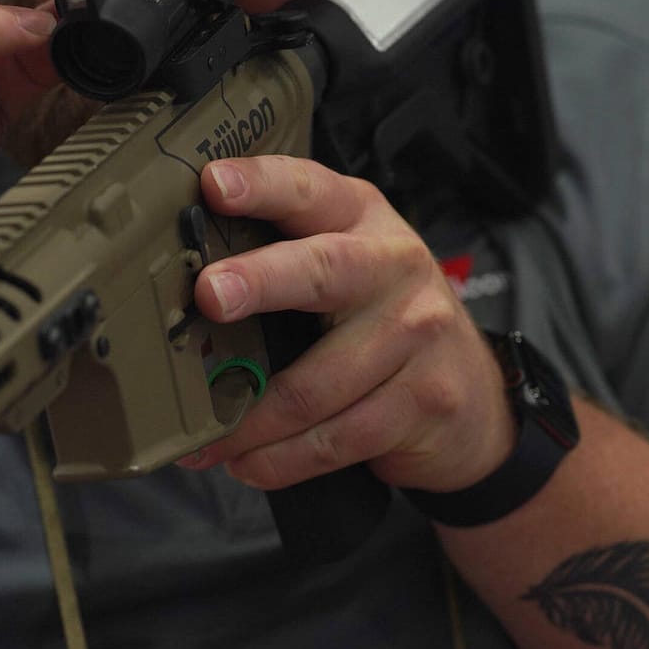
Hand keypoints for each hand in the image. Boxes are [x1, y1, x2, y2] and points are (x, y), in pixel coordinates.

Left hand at [177, 155, 516, 493]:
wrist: (475, 394)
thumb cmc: (381, 314)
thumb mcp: (341, 263)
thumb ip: (279, 253)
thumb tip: (173, 280)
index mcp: (359, 218)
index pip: (307, 190)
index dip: (262, 184)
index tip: (215, 184)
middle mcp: (392, 266)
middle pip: (321, 271)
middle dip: (260, 281)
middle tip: (210, 295)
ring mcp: (415, 335)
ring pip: (316, 383)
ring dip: (249, 419)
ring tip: (202, 439)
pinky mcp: (423, 401)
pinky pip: (335, 438)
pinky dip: (280, 460)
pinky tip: (246, 465)